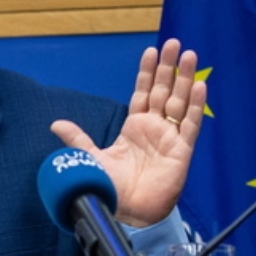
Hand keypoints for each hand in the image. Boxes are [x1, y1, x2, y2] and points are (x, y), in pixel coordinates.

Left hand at [51, 38, 205, 227]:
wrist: (124, 211)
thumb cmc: (110, 187)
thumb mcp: (91, 157)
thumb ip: (78, 138)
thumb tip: (57, 123)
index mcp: (134, 128)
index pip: (143, 92)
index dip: (147, 73)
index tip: (150, 51)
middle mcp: (154, 129)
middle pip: (164, 91)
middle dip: (168, 68)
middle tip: (173, 43)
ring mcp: (169, 138)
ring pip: (180, 102)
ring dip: (185, 79)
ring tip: (189, 55)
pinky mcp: (181, 151)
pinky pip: (190, 124)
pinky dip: (195, 105)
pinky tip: (198, 85)